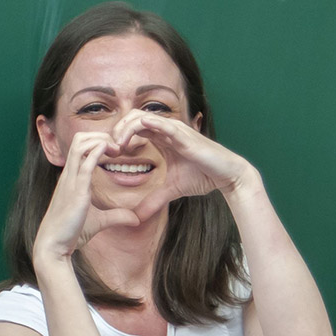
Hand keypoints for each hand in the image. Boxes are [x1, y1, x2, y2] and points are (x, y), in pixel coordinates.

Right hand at [33, 131, 139, 260]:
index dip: (100, 142)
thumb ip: (117, 217)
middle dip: (101, 135)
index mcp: (72, 178)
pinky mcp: (76, 191)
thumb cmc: (71, 233)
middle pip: (80, 139)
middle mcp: (70, 175)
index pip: (82, 147)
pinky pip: (85, 163)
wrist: (53, 245)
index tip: (118, 151)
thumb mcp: (99, 222)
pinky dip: (98, 152)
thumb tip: (136, 220)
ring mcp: (71, 181)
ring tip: (117, 149)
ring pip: (81, 145)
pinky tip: (111, 151)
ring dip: (101, 140)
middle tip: (119, 147)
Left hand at [111, 110, 252, 220]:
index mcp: (162, 138)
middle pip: (132, 118)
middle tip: (109, 150)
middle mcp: (166, 130)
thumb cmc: (202, 177)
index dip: (118, 138)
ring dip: (125, 129)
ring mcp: (174, 129)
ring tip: (118, 146)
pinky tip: (134, 134)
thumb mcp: (171, 191)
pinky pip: (160, 123)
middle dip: (116, 130)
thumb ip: (154, 200)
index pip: (133, 129)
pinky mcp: (182, 134)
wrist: (225, 177)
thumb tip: (137, 217)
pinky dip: (145, 125)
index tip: (110, 156)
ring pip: (141, 117)